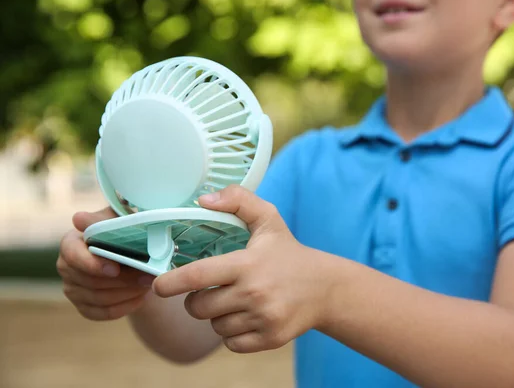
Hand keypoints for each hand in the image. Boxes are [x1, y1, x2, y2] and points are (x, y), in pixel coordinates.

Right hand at [57, 207, 155, 320]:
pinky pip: (103, 313)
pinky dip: (125, 307)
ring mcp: (73, 289)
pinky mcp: (84, 306)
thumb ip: (103, 220)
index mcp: (71, 243)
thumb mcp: (118, 220)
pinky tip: (141, 297)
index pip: (72, 255)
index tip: (115, 269)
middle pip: (91, 280)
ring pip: (100, 298)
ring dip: (128, 292)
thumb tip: (79, 219)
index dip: (92, 264)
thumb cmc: (123, 231)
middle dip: (124, 280)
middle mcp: (66, 267)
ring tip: (149, 283)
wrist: (132, 252)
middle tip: (149, 276)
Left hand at [153, 185, 338, 352]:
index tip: (158, 286)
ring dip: (217, 316)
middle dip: (195, 300)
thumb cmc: (289, 252)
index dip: (171, 282)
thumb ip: (237, 200)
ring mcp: (263, 318)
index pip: (198, 275)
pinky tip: (246, 316)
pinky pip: (231, 343)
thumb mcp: (268, 219)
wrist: (325, 288)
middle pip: (198, 307)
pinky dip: (232, 333)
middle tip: (209, 290)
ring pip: (215, 326)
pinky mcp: (270, 339)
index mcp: (248, 263)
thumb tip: (202, 200)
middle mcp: (254, 293)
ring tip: (236, 301)